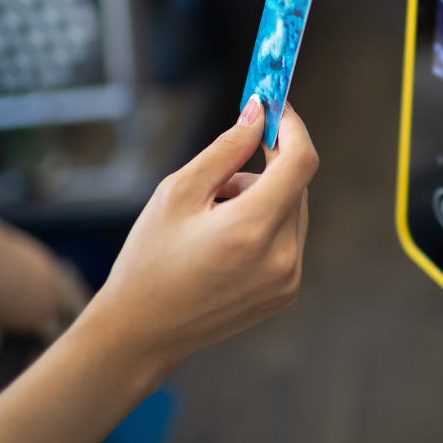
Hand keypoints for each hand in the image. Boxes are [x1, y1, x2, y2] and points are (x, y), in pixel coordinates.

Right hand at [89, 96, 317, 381]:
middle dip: (265, 169)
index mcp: (251, 229)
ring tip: (212, 221)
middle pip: (297, 185)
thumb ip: (226, 149)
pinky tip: (225, 246)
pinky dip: (266, 228)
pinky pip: (290, 239)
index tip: (275, 110)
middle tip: (219, 182)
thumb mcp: (178, 192)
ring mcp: (288, 279)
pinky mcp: (287, 293)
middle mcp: (281, 257)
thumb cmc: (149, 259)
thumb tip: (258, 114)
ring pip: (293, 211)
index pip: (301, 161)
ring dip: (264, 200)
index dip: (291, 128)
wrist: (142, 332)